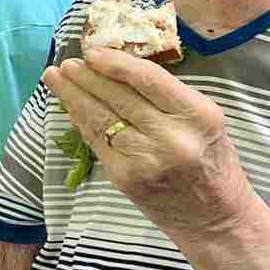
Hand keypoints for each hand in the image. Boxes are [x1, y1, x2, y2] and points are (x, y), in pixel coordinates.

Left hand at [44, 49, 251, 238]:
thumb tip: (117, 67)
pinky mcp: (124, 178)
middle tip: (67, 63)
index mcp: (198, 115)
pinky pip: (96, 141)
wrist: (214, 218)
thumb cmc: (211, 161)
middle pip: (118, 96)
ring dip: (73, 96)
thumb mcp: (204, 120)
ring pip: (100, 118)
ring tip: (55, 78)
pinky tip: (70, 107)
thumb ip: (167, 96)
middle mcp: (172, 136)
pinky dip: (80, 121)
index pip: (148, 78)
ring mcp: (145, 160)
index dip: (115, 62)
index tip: (93, 51)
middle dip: (86, 76)